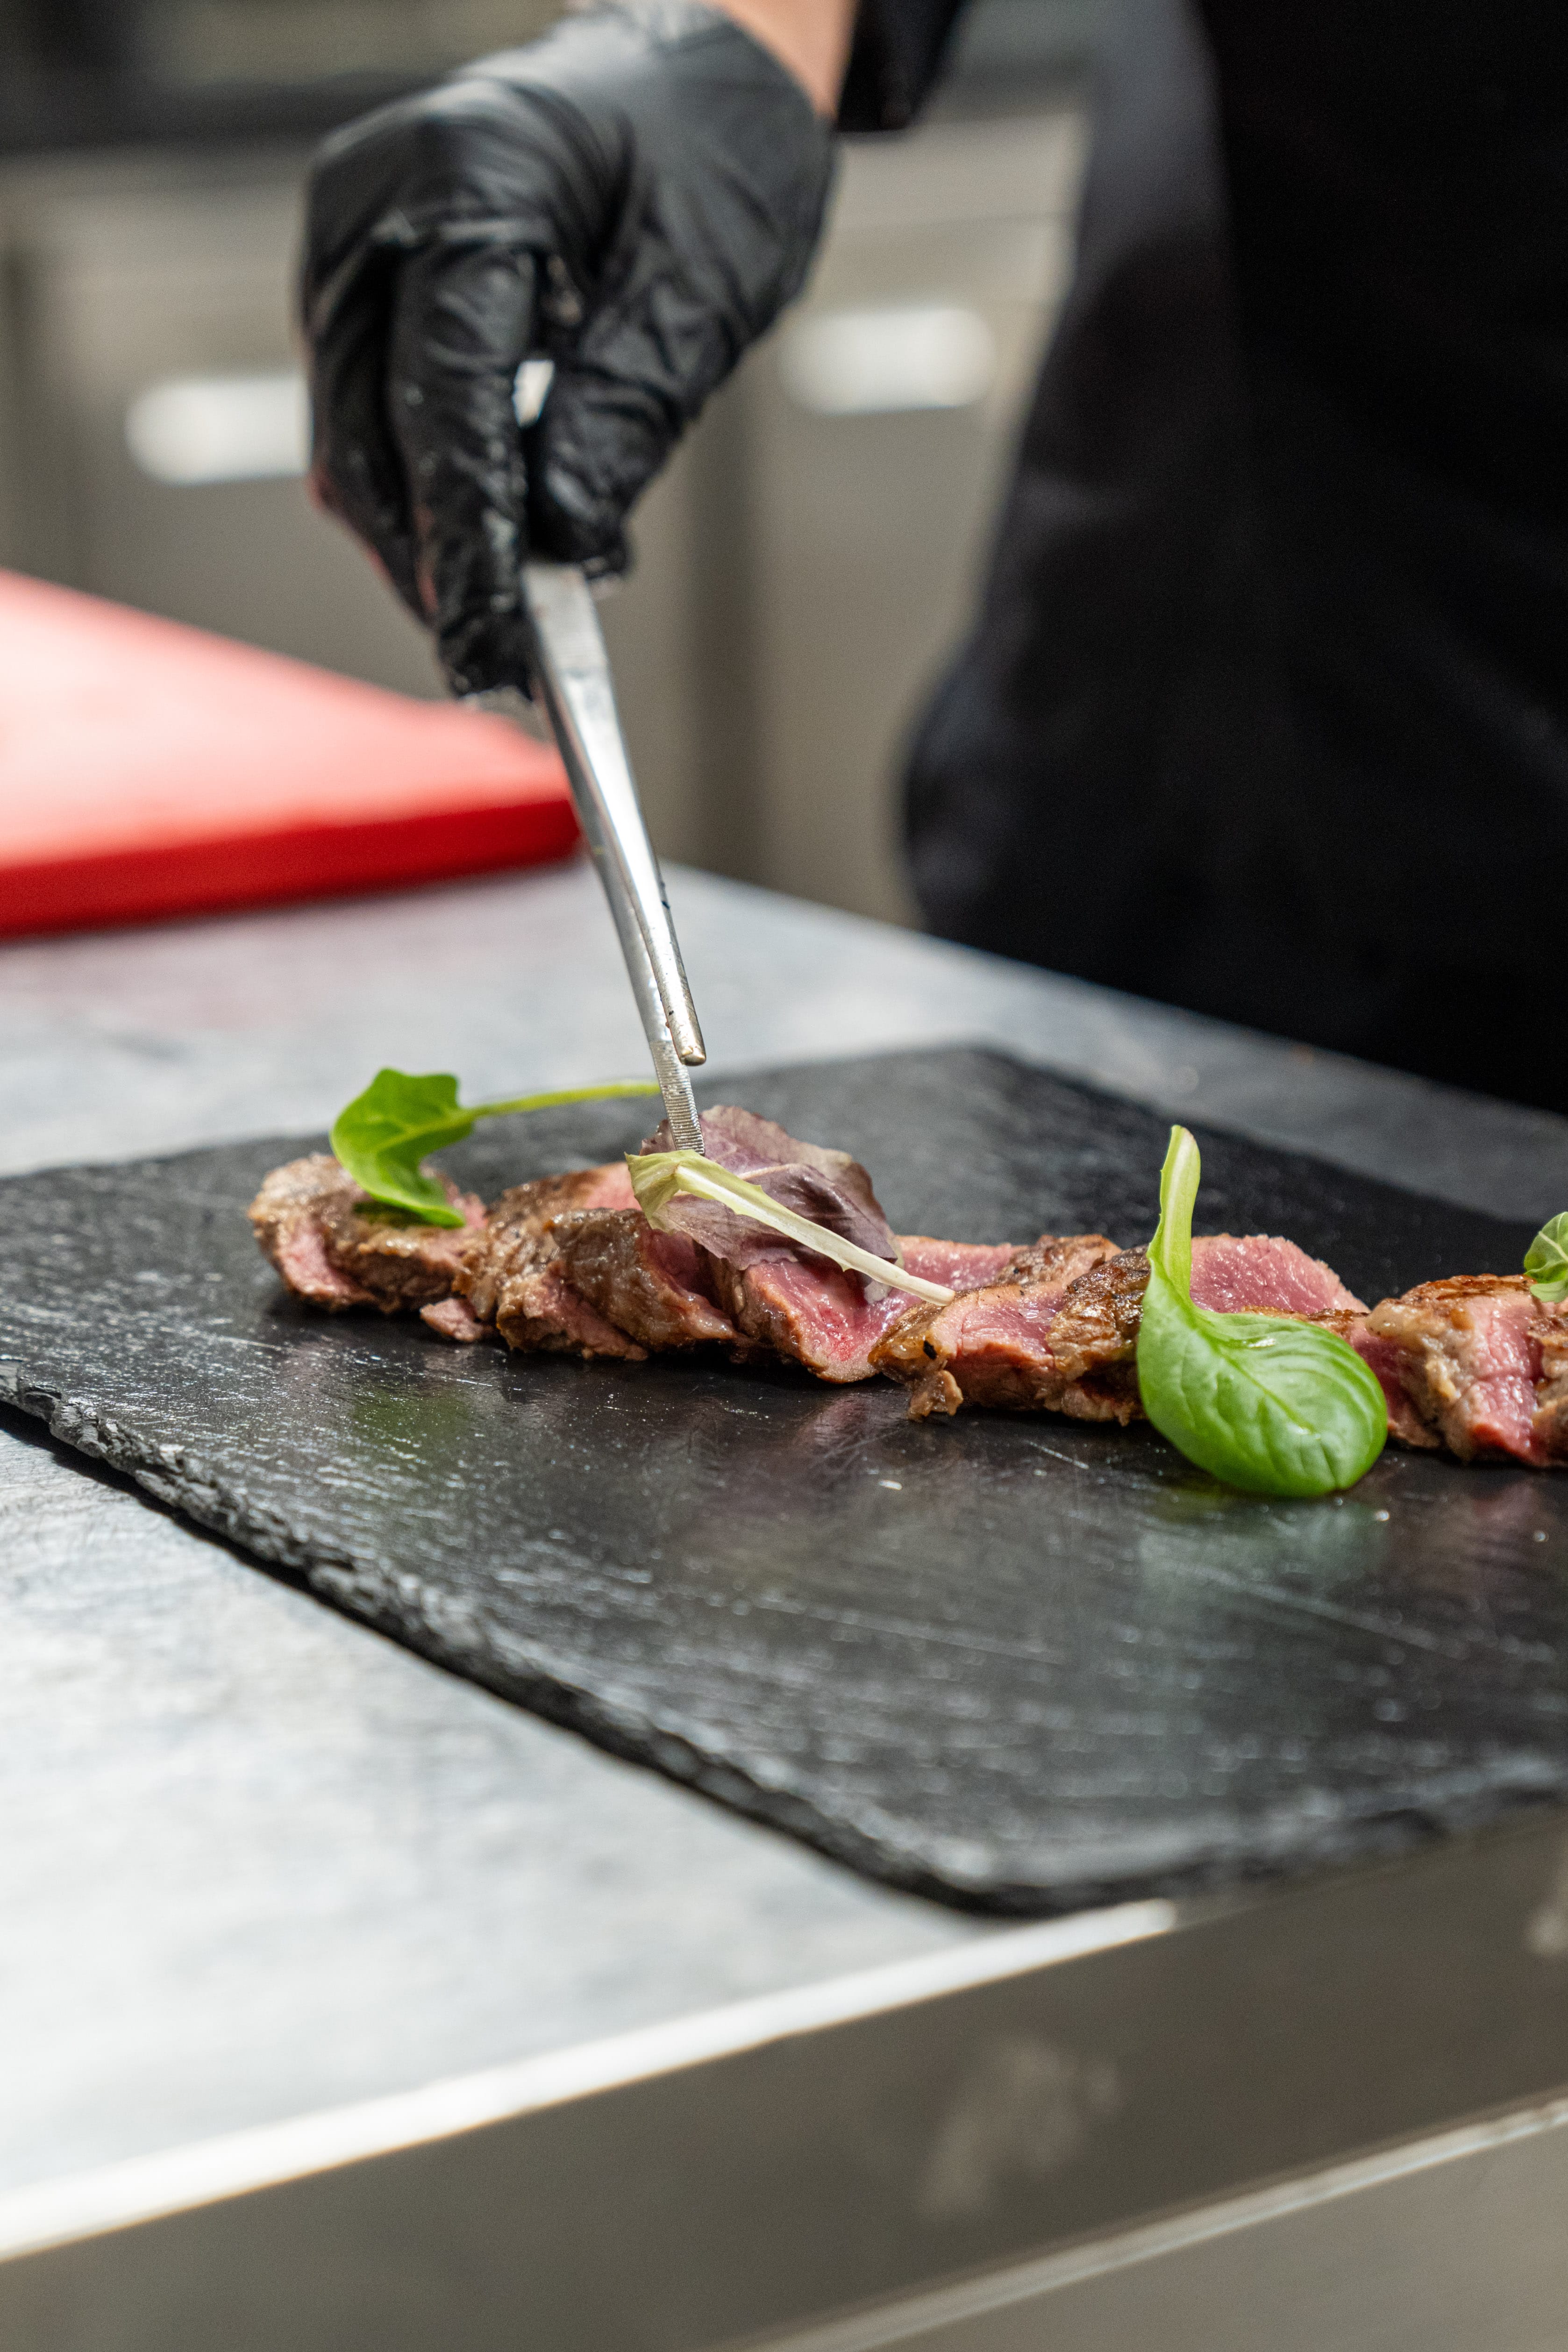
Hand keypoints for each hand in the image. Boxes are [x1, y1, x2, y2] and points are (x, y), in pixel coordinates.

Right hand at [300, 1, 835, 694]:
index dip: (468, 545)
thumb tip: (564, 544)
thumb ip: (624, 415)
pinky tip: (494, 548)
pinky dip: (427, 495)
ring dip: (425, 547)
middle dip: (435, 570)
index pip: (441, 403)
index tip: (496, 651)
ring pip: (355, 446)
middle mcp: (377, 209)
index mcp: (463, 184)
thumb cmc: (708, 153)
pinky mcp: (361, 285)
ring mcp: (353, 246)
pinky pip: (371, 419)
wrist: (691, 72)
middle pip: (369, 440)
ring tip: (510, 629)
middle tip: (501, 675)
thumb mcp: (698, 288)